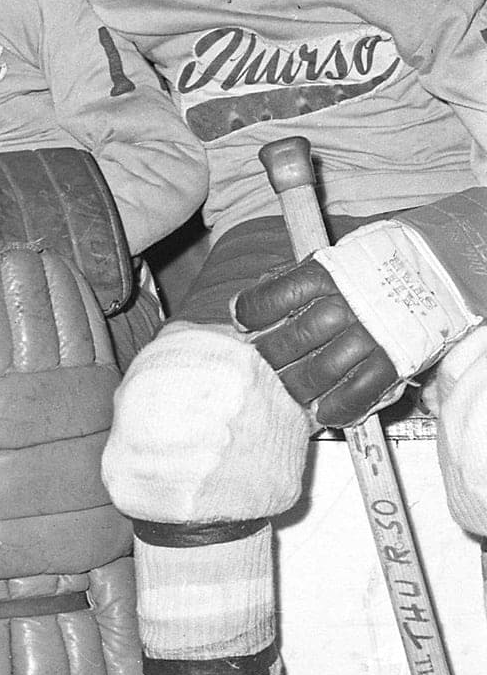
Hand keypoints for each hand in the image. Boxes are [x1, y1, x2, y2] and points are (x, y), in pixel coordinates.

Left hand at [236, 215, 479, 425]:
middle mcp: (347, 304)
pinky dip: (339, 406)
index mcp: (325, 275)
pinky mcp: (395, 358)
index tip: (242, 326)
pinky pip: (361, 390)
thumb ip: (285, 283)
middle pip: (294, 339)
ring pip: (322, 370)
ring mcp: (372, 333)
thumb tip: (241, 309)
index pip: (273, 297)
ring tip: (287, 391)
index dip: (250, 314)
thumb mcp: (326, 262)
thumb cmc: (368, 270)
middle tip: (260, 367)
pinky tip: (324, 412)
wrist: (433, 270)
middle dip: (270, 358)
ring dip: (298, 387)